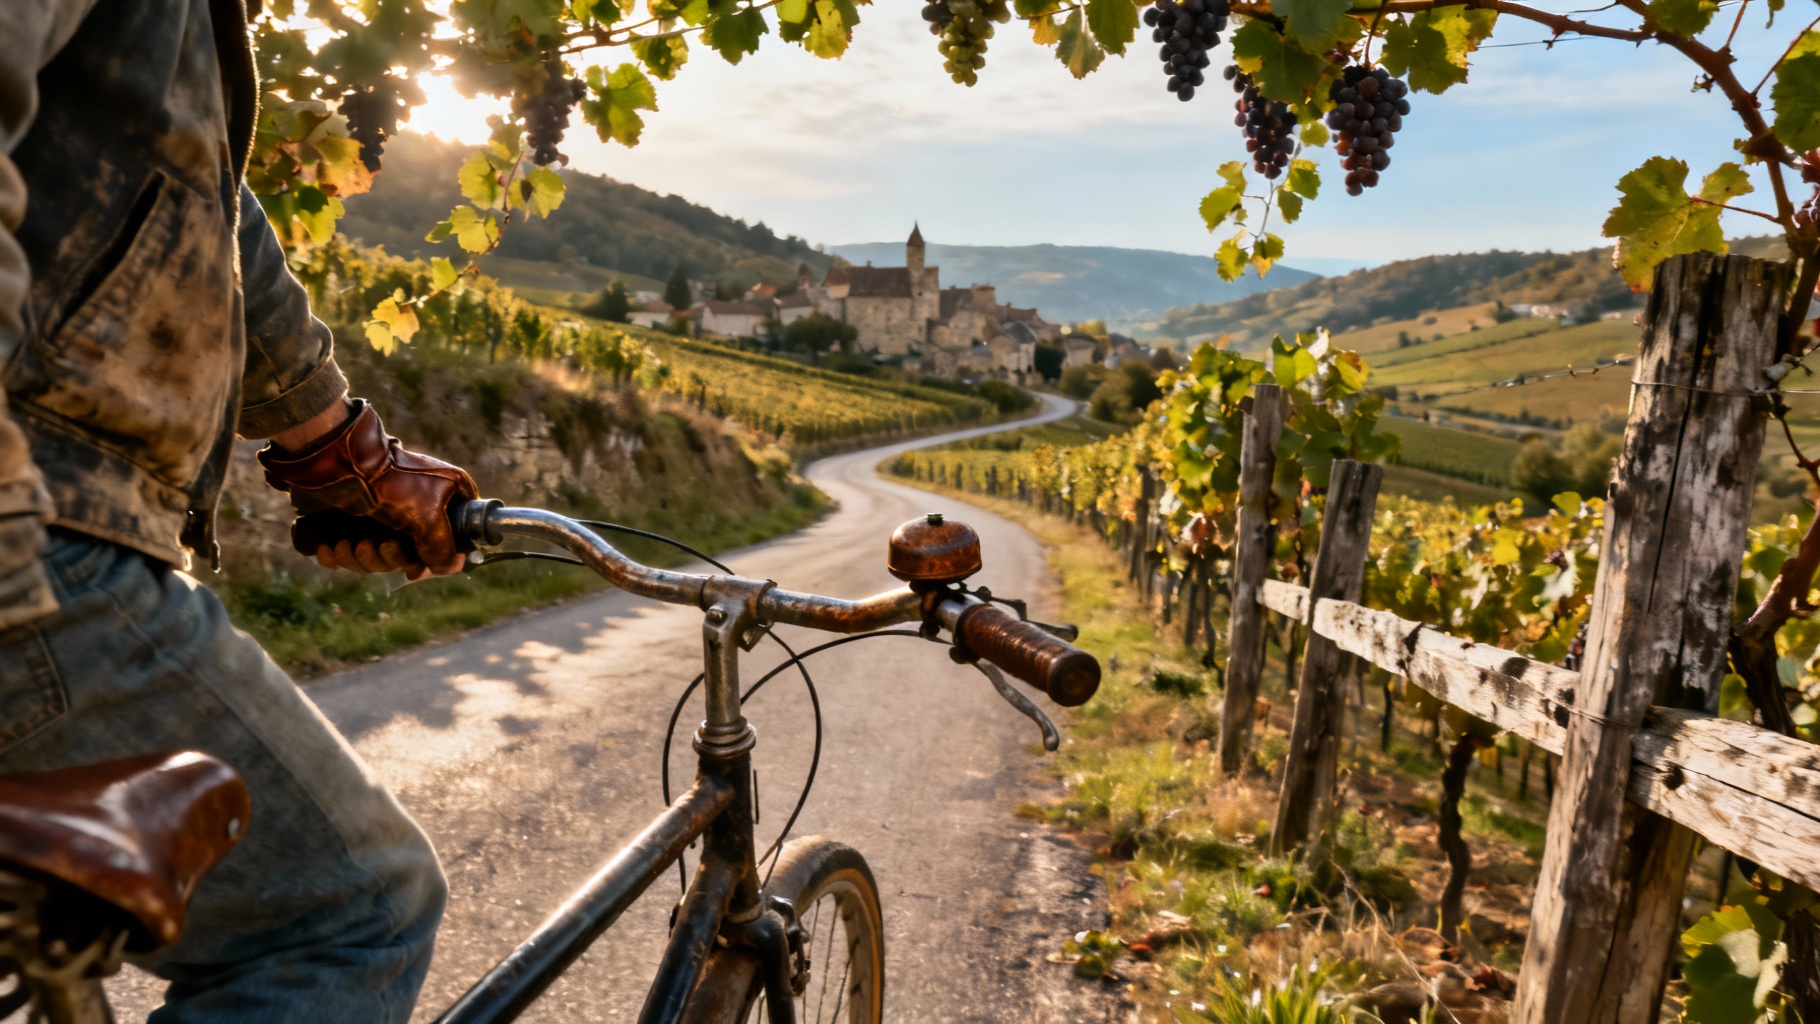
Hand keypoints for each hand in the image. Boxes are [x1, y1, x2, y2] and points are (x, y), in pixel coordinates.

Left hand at [259, 399, 477, 579]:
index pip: (455, 535)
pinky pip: (346, 553)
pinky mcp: (348, 519)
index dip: (438, 557)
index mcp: (443, 497)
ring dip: (362, 558)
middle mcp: (414, 506)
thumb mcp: (429, 519)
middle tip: (381, 546)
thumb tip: (449, 567)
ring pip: (377, 556)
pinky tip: (331, 546)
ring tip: (349, 544)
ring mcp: (381, 512)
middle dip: (390, 558)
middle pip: (410, 554)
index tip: (419, 567)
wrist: (336, 461)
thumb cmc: (390, 485)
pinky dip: (337, 555)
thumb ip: (444, 550)